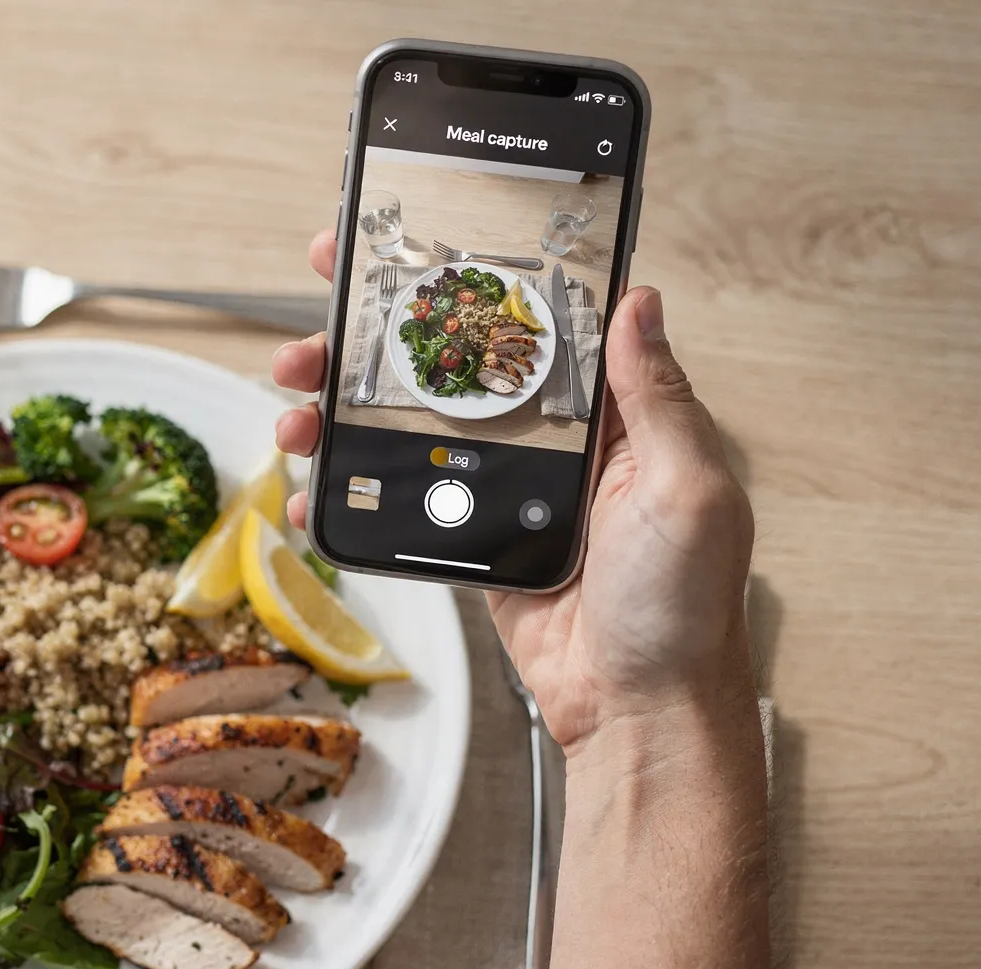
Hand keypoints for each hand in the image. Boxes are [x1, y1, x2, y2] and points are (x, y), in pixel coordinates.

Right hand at [273, 229, 756, 751]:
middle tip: (319, 320)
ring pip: (409, 428)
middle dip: (377, 338)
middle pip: (449, 366)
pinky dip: (349, 494)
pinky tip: (309, 488)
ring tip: (295, 408)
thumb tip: (638, 296)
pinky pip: (400, 503)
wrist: (642, 714)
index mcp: (611, 413)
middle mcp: (554, 440)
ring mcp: (506, 490)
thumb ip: (655, 396)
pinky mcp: (473, 542)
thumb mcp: (686, 488)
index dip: (470, 277)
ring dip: (343, 411)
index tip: (409, 243)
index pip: (532, 321)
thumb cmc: (684, 607)